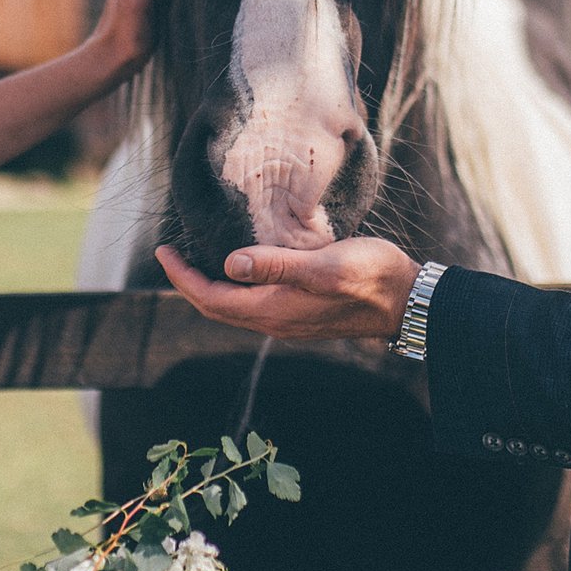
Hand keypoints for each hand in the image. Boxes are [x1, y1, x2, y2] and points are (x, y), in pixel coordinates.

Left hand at [156, 239, 420, 341]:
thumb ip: (276, 265)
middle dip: (187, 283)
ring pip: (233, 308)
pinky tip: (238, 268)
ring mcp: (288, 318)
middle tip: (170, 254)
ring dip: (209, 287)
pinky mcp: (302, 311)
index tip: (163, 251)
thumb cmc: (370, 276)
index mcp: (273, 309)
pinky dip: (234, 288)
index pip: (210, 298)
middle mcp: (275, 320)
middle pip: (215, 308)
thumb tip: (228, 264)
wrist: (407, 299)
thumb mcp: (323, 265)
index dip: (182, 278)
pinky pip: (252, 305)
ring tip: (194, 260)